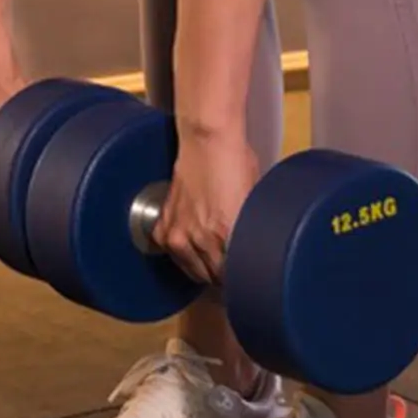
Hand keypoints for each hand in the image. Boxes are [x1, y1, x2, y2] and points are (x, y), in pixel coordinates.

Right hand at [154, 129, 258, 285]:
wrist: (207, 138)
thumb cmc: (235, 159)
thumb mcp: (253, 196)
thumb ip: (249, 227)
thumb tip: (254, 243)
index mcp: (226, 236)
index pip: (233, 278)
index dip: (240, 279)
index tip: (246, 278)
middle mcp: (199, 240)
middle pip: (212, 279)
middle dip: (222, 276)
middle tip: (231, 269)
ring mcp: (177, 234)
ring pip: (191, 270)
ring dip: (202, 268)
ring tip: (213, 258)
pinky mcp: (163, 225)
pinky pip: (172, 252)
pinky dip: (181, 252)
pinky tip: (191, 243)